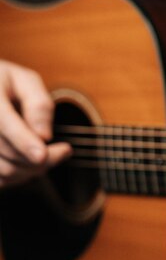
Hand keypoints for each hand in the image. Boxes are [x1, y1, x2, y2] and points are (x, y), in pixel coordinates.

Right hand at [0, 60, 71, 188]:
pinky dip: (21, 175)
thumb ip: (37, 103)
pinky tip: (32, 161)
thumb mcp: (24, 80)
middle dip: (41, 158)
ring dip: (34, 169)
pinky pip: (1, 179)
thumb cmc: (4, 82)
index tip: (42, 155)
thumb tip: (44, 135)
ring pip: (4, 171)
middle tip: (65, 151)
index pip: (2, 123)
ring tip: (52, 154)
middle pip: (6, 153)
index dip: (22, 141)